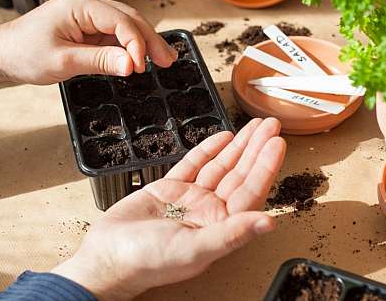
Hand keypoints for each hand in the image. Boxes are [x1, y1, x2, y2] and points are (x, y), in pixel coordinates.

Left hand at [0, 0, 176, 96]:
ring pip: (126, 27)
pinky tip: (143, 59)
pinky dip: (130, 48)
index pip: (120, 21)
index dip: (137, 43)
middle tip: (169, 61)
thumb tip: (132, 64)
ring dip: (145, 43)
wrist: (2, 54)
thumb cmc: (25, 53)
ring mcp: (89, 16)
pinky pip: (116, 36)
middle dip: (151, 40)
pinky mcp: (89, 28)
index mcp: (80, 6)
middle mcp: (88, 6)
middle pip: (130, 20)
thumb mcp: (63, 60)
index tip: (142, 66)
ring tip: (165, 60)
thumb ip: (100, 61)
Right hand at [52, 118, 285, 299]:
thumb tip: (270, 223)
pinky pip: (194, 164)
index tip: (278, 143)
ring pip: (220, 166)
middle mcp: (209, 211)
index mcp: (220, 226)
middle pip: (239, 174)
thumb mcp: (194, 248)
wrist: (106, 256)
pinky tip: (223, 137)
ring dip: (238, 145)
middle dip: (256, 148)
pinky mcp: (170, 188)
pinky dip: (208, 149)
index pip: (250, 191)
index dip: (266, 166)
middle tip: (271, 124)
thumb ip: (233, 233)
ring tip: (254, 126)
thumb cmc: (148, 261)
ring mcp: (190, 198)